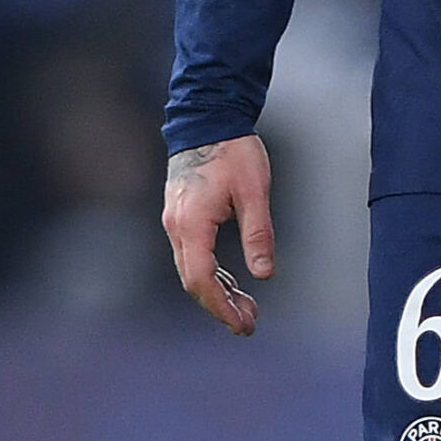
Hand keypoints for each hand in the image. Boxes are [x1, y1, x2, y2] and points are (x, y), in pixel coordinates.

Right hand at [161, 135, 273, 335]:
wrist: (208, 117)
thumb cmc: (234, 150)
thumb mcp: (255, 190)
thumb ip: (258, 233)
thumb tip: (264, 274)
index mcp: (192, 222)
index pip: (201, 279)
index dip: (221, 306)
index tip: (242, 323)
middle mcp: (176, 226)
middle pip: (193, 280)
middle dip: (220, 305)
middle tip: (248, 323)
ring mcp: (175, 221)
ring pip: (192, 269)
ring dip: (217, 291)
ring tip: (246, 308)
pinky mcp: (181, 215)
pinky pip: (193, 254)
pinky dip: (211, 273)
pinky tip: (232, 281)